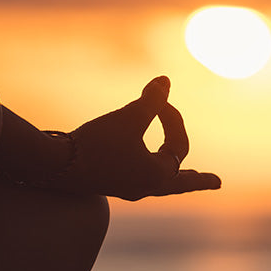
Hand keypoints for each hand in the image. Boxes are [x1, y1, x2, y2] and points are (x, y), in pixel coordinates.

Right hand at [57, 76, 220, 200]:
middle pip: (178, 182)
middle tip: (216, 182)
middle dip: (197, 180)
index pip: (178, 145)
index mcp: (157, 175)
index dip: (172, 118)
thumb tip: (166, 81)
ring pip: (159, 184)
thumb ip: (151, 101)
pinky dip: (150, 174)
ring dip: (173, 178)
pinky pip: (140, 181)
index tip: (157, 99)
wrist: (54, 167)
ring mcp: (126, 189)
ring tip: (184, 178)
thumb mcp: (128, 118)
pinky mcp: (108, 184)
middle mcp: (144, 187)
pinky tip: (144, 171)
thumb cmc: (96, 144)